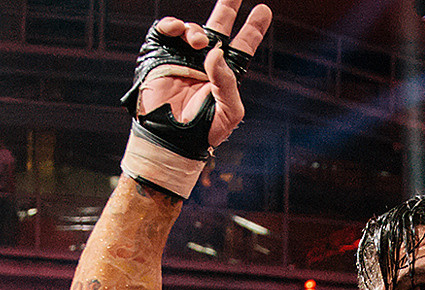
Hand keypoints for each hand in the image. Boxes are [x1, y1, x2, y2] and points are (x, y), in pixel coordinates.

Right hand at [135, 2, 273, 151]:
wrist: (170, 140)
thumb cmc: (203, 132)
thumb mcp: (227, 112)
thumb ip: (227, 82)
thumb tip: (215, 52)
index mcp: (224, 73)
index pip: (242, 46)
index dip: (253, 28)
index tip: (263, 10)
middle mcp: (205, 62)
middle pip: (220, 26)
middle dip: (228, 6)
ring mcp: (182, 57)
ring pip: (193, 30)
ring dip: (196, 30)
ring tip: (198, 43)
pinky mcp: (160, 55)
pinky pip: (166, 31)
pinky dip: (172, 25)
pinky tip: (177, 31)